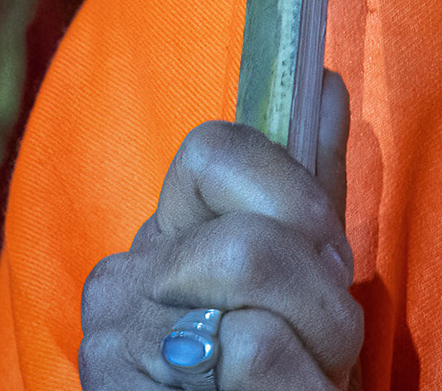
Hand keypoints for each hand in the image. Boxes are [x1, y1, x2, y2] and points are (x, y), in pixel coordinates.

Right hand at [78, 72, 362, 390]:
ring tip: (303, 375)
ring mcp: (113, 345)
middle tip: (327, 335)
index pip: (213, 149)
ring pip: (252, 319)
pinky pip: (250, 359)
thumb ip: (311, 182)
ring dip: (313, 348)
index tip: (328, 253)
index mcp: (168, 228)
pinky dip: (293, 385)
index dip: (289, 195)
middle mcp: (123, 277)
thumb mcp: (308, 269)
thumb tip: (324, 81)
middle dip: (317, 295)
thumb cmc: (289, 360)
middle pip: (245, 244)